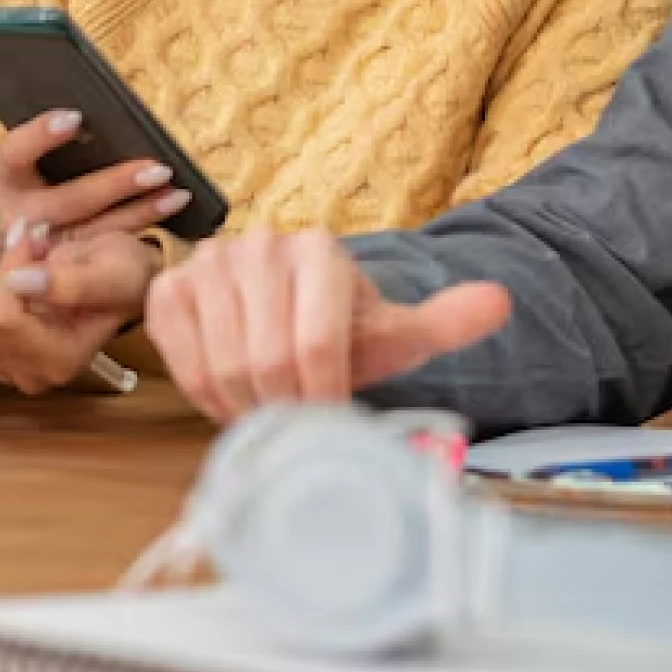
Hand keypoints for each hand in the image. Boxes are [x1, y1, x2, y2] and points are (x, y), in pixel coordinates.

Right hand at [0, 109, 187, 264]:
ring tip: (179, 195)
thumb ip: (46, 141)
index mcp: (4, 178)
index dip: (42, 134)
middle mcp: (21, 216)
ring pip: (97, 232)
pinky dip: (140, 231)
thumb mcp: (20, 157)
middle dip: (116, 185)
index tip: (75, 116)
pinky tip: (168, 215)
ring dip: (142, 212)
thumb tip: (94, 116)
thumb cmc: (20, 176)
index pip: (17, 151)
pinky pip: (106, 250)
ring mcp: (44, 248)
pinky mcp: (66, 266)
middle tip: (158, 168)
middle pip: (71, 200)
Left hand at [0, 225, 157, 393]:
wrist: (122, 280)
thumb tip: (19, 283)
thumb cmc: (123, 274)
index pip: (2, 317)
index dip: (12, 271)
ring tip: (30, 271)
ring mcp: (10, 368)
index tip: (37, 245)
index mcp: (62, 359)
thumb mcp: (108, 269)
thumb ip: (66, 281)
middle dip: (3, 273)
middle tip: (36, 254)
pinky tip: (15, 286)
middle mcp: (33, 374)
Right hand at [145, 230, 511, 423]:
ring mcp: (210, 261)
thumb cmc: (342, 329)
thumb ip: (446, 320)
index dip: (318, 399)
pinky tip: (229, 394)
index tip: (327, 426)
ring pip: (221, 361)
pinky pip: (178, 353)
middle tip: (294, 425)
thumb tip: (500, 301)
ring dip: (243, 404)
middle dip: (282, 407)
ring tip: (266, 411)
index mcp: (319, 251)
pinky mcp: (171, 284)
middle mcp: (260, 245)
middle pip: (265, 358)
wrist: (285, 308)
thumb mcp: (396, 331)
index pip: (313, 343)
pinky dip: (203, 390)